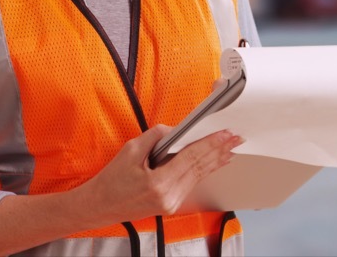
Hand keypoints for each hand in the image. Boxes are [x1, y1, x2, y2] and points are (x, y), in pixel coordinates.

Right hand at [78, 125, 242, 221]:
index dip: (210, 144)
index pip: (191, 158)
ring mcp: (172, 202)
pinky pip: (191, 182)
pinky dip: (204, 170)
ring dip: (216, 160)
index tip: (224, 134)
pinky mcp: (171, 204)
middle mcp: (169, 196)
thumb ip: (155, 137)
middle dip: (219, 150)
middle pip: (200, 168)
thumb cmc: (111, 181)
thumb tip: (174, 129)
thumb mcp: (130, 151)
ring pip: (198, 176)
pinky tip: (215, 163)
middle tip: (236, 138)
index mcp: (159, 183)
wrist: (100, 206)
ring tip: (231, 148)